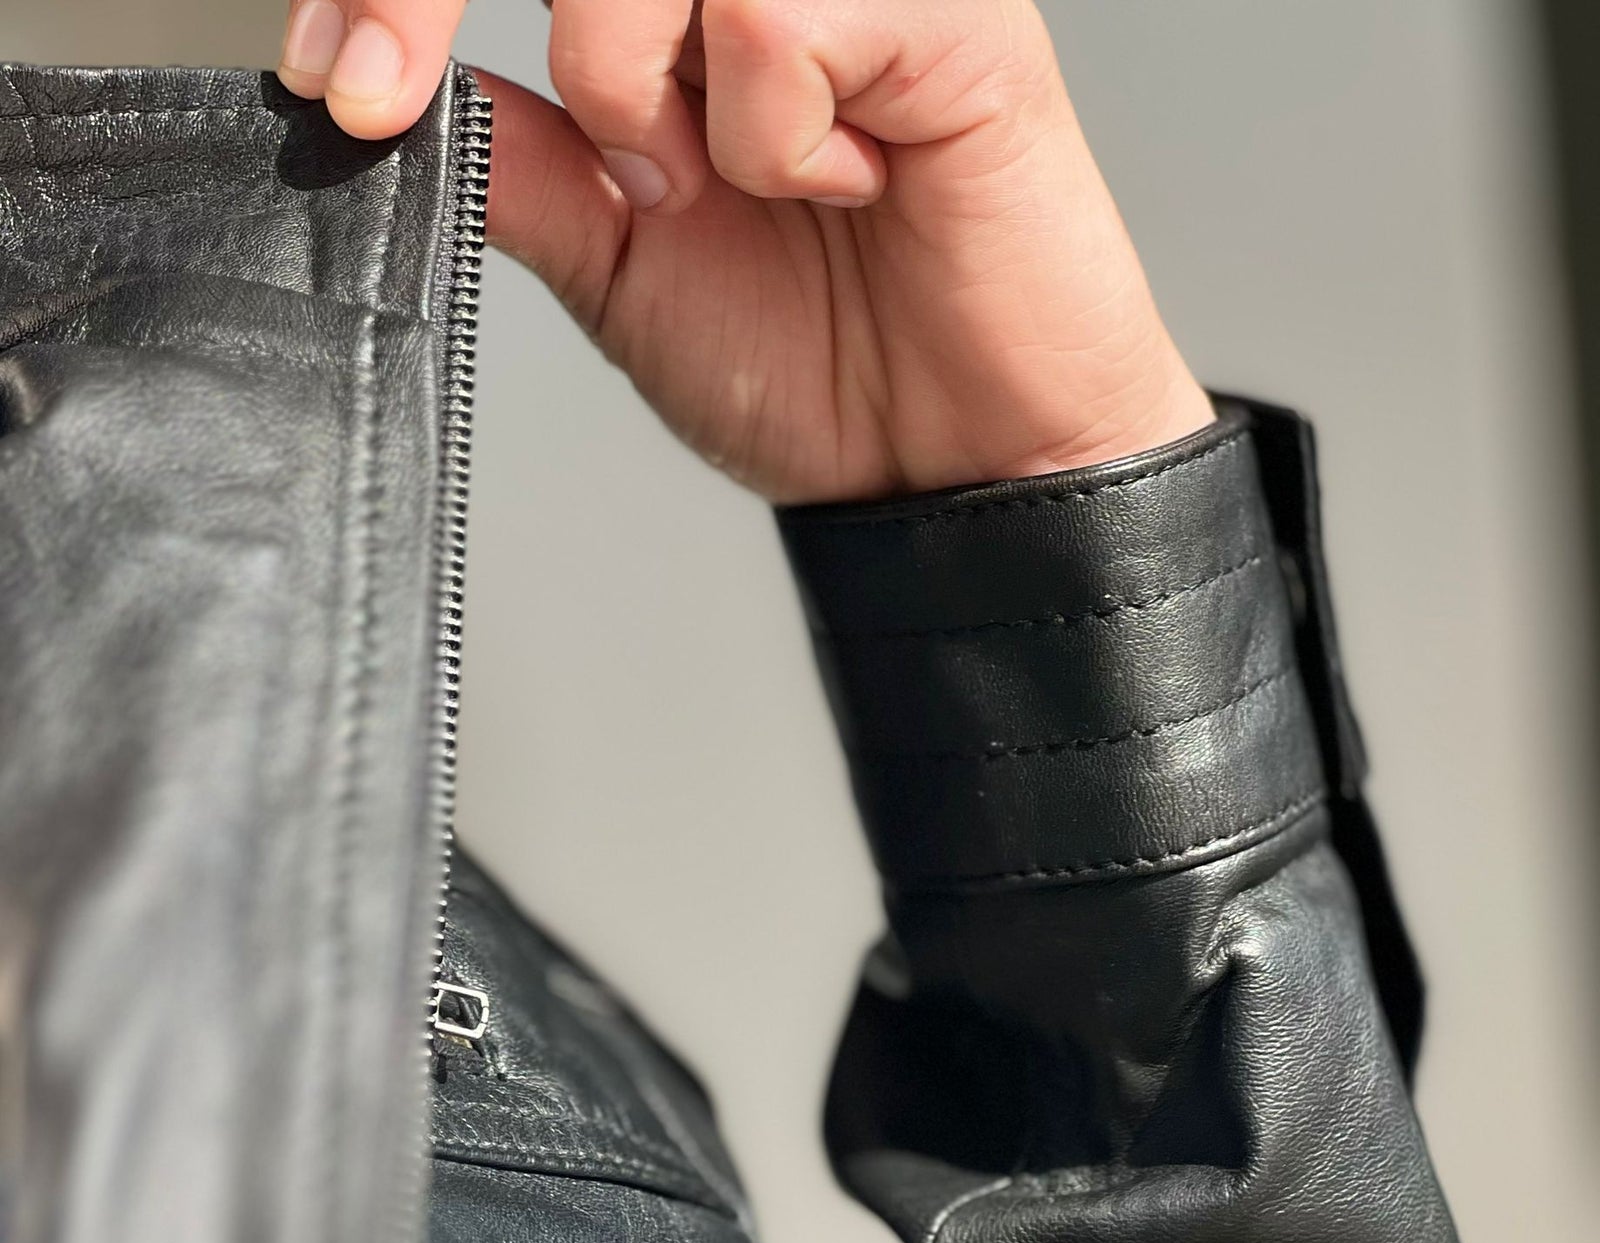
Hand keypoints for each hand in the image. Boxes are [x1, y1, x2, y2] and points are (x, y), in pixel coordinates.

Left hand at [278, 0, 1212, 502]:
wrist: (953, 465)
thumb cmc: (819, 366)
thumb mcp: (618, 268)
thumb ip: (523, 165)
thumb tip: (403, 92)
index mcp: (672, 11)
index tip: (334, 82)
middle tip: (408, 97)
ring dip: (630, 87)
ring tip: (730, 190)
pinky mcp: (945, 10)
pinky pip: (775, 14)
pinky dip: (775, 134)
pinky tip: (850, 185)